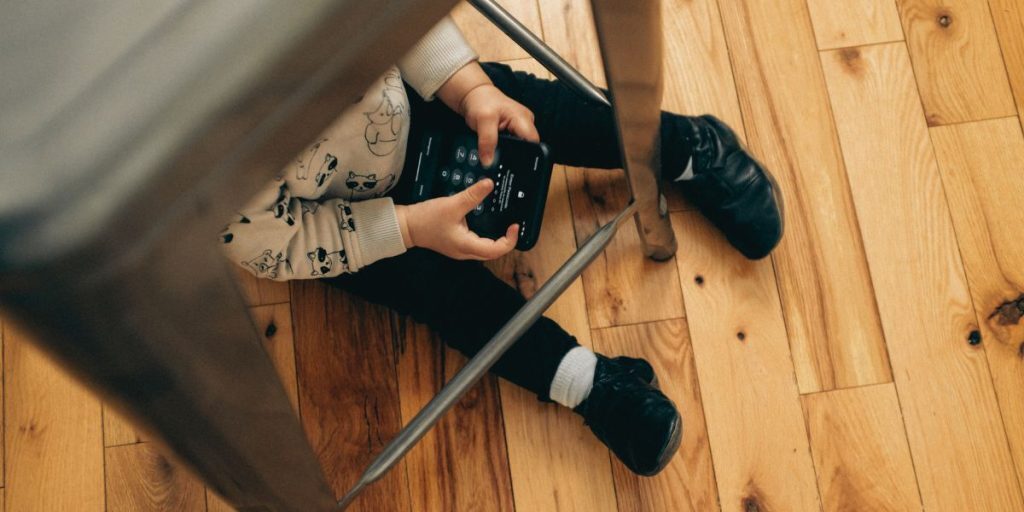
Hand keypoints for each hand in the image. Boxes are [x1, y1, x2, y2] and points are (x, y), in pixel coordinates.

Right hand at [396, 179, 518, 259]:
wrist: (406, 225)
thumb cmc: (426, 219)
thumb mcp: (451, 204)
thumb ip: (472, 195)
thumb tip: (489, 184)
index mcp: (466, 246)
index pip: (495, 250)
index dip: (509, 240)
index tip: (514, 226)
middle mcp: (465, 251)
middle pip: (492, 252)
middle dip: (506, 241)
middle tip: (512, 225)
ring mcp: (460, 249)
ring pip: (485, 249)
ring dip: (496, 239)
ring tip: (504, 224)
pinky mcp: (456, 243)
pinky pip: (477, 243)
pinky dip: (486, 235)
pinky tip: (488, 223)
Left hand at [460, 83, 539, 166]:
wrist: (474, 96)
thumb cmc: (481, 101)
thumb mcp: (484, 120)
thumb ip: (487, 141)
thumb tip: (488, 162)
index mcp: (524, 120)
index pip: (533, 144)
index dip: (525, 156)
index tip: (512, 164)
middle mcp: (525, 125)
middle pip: (526, 149)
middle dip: (512, 157)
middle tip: (497, 159)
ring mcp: (518, 129)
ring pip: (517, 149)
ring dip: (505, 154)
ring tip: (492, 153)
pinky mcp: (510, 133)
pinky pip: (510, 147)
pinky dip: (501, 150)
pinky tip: (493, 151)